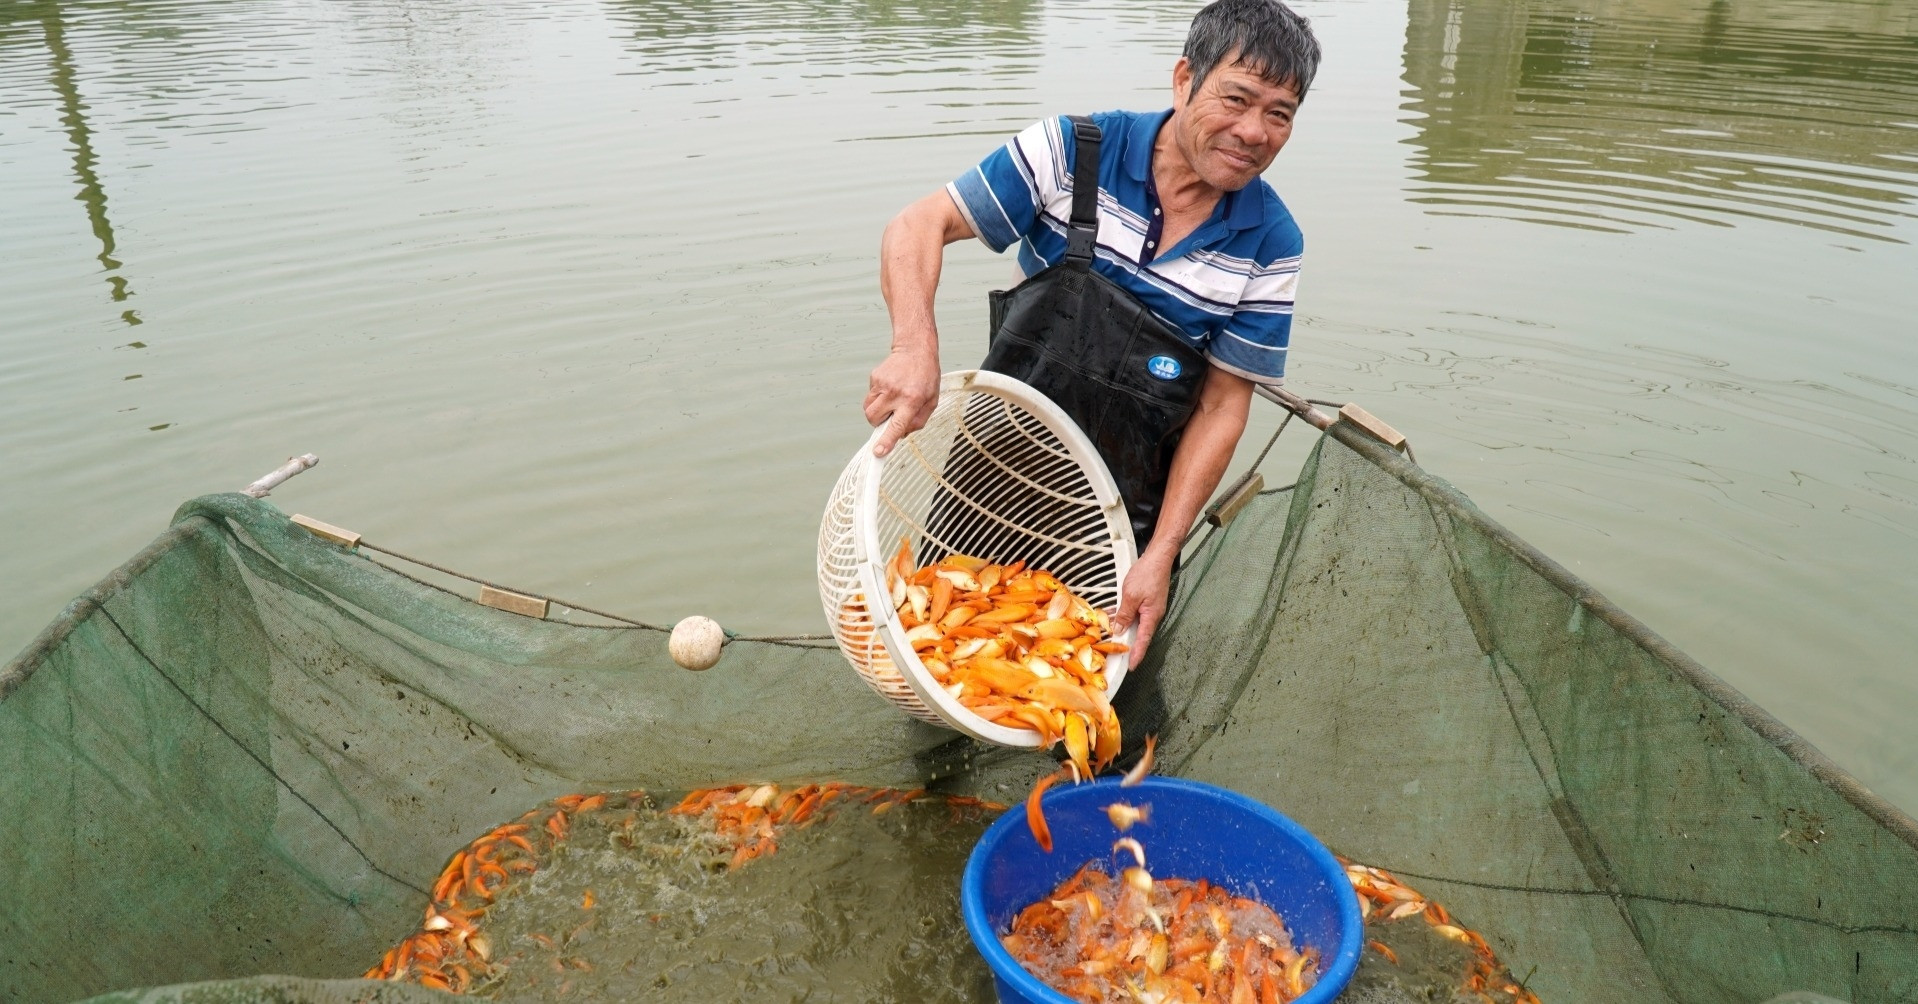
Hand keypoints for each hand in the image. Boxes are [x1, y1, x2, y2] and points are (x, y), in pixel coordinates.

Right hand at [864, 346, 940, 457]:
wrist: (915, 349)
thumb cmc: (926, 376)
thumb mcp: (932, 401)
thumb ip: (918, 421)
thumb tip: (900, 435)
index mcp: (912, 400)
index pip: (897, 425)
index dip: (886, 440)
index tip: (878, 452)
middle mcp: (895, 392)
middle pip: (874, 419)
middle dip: (879, 424)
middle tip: (891, 415)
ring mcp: (882, 384)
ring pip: (868, 410)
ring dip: (877, 413)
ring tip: (891, 401)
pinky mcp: (874, 378)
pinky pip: (870, 397)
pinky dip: (878, 399)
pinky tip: (890, 389)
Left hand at [1112, 548, 1174, 663]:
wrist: (1157, 558)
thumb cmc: (1147, 574)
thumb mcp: (1131, 596)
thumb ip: (1124, 614)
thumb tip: (1119, 629)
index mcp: (1151, 616)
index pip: (1143, 640)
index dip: (1137, 654)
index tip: (1131, 666)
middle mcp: (1152, 615)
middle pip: (1139, 634)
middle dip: (1128, 644)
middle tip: (1116, 655)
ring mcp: (1149, 608)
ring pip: (1134, 623)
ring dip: (1123, 629)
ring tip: (1109, 637)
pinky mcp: (1145, 601)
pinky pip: (1133, 613)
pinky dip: (1123, 616)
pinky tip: (1111, 616)